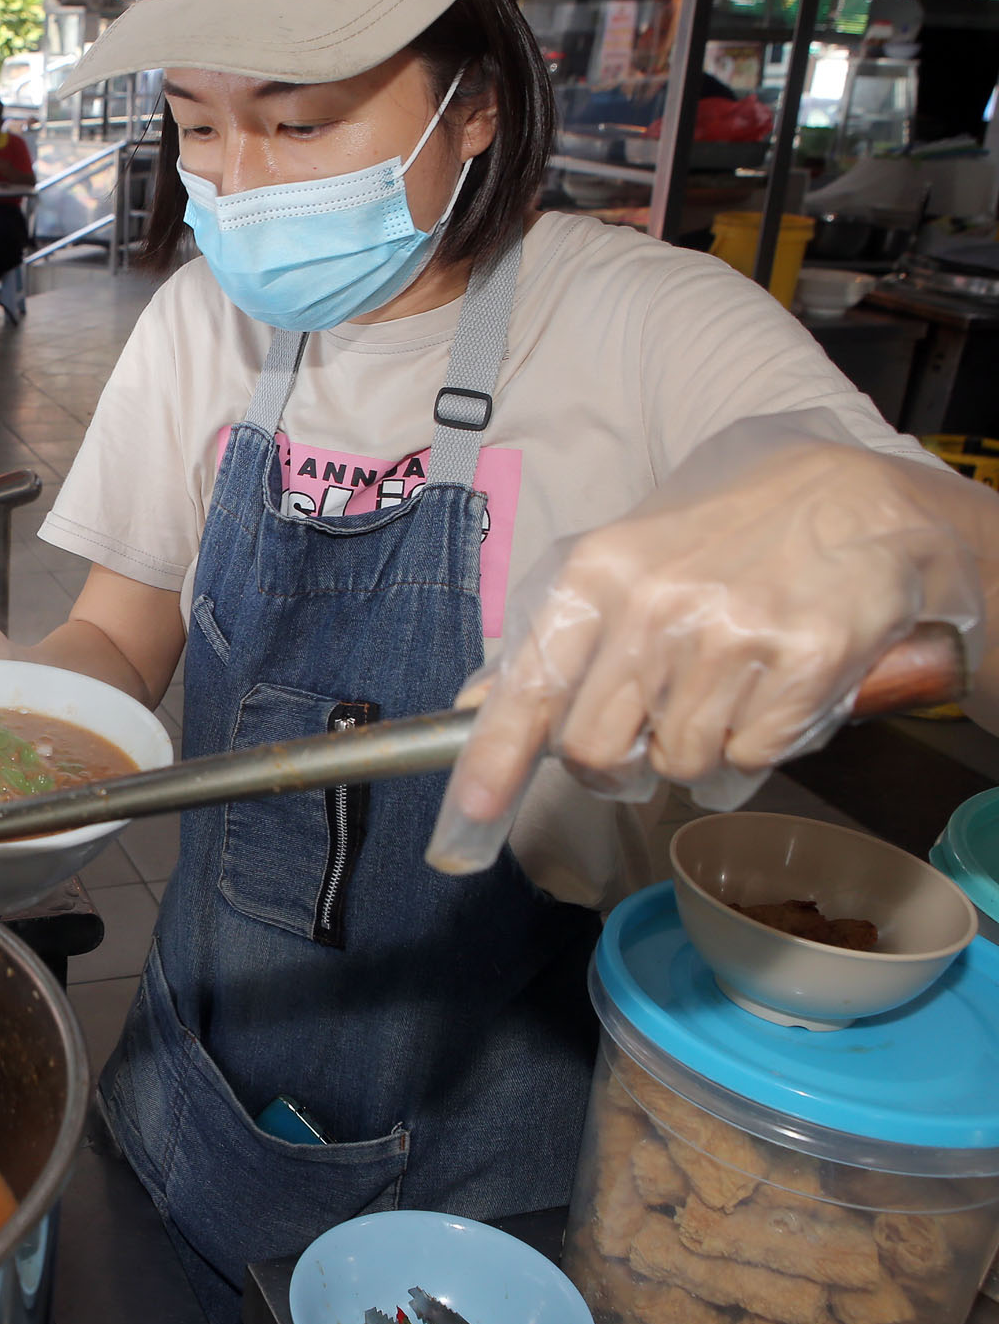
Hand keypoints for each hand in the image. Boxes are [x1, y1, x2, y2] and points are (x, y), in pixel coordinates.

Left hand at [426, 414, 987, 873]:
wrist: (855, 498)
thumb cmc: (724, 535)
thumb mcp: (625, 561)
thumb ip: (554, 639)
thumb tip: (479, 705)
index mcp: (598, 574)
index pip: (528, 688)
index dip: (492, 765)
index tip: (467, 825)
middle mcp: (656, 604)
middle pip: (596, 752)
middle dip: (615, 764)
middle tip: (648, 728)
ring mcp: (731, 634)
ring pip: (678, 763)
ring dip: (697, 748)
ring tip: (724, 686)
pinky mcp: (804, 660)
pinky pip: (750, 757)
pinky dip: (757, 742)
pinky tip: (770, 688)